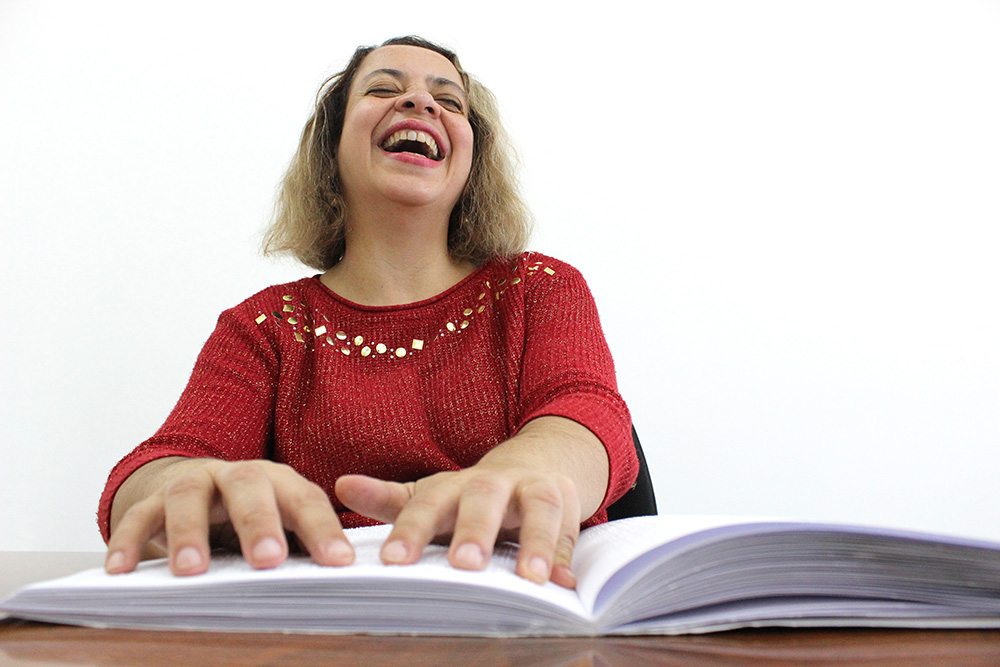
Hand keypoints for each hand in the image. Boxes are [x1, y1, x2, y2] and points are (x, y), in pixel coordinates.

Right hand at [105, 458, 353, 575]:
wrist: (198, 486)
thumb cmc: (252, 515)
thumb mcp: (283, 525)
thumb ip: (303, 547)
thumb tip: (336, 581)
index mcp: (279, 481)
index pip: (305, 500)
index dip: (322, 530)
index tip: (337, 563)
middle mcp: (237, 475)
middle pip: (249, 485)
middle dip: (258, 521)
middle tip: (268, 559)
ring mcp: (194, 483)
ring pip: (188, 495)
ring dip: (189, 531)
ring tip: (191, 571)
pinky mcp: (154, 499)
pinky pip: (139, 515)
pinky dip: (129, 540)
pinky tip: (122, 570)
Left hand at [335, 464, 581, 588]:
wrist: (536, 463)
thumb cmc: (472, 495)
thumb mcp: (433, 495)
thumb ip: (390, 499)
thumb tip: (341, 487)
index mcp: (454, 485)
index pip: (427, 503)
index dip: (411, 530)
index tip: (393, 561)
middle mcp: (494, 482)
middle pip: (483, 497)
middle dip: (475, 529)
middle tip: (464, 565)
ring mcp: (534, 489)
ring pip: (538, 507)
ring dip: (536, 541)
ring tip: (531, 579)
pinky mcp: (567, 503)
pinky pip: (571, 528)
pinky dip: (569, 556)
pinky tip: (565, 584)